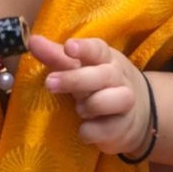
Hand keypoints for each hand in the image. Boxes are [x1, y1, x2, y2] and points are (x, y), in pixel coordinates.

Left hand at [28, 34, 150, 155]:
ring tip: (80, 110)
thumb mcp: (82, 67)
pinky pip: (106, 129)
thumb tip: (33, 40)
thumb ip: (57, 56)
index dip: (84, 48)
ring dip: (91, 105)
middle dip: (75, 79)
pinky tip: (85, 129)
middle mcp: (118, 77)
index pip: (97, 49)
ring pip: (113, 100)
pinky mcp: (123, 127)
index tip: (69, 46)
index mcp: (106, 58)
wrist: (139, 112)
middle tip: (50, 83)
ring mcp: (125, 102)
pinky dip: (92, 131)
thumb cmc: (100, 83)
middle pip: (101, 75)